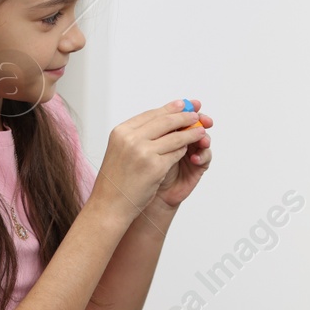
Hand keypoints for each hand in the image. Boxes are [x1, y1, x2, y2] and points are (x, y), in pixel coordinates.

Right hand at [91, 100, 207, 221]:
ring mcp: (144, 152)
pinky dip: (185, 149)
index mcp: (121, 131)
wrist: (109, 205)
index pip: (151, 114)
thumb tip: (162, 122)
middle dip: (184, 116)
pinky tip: (190, 148)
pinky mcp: (156, 167)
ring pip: (175, 137)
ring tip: (201, 130)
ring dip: (191, 133)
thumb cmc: (115, 181)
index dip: (169, 108)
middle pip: (165, 121)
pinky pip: (177, 153)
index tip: (183, 104)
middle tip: (196, 114)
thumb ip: (137, 135)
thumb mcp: (120, 150)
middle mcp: (131, 138)